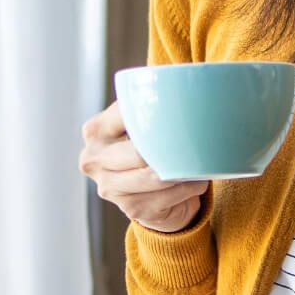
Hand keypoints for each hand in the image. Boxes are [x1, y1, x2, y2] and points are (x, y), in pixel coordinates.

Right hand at [79, 101, 208, 232]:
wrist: (149, 192)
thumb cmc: (151, 146)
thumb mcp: (145, 123)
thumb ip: (154, 104)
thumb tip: (184, 85)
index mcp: (96, 129)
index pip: (126, 113)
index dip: (157, 113)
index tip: (179, 110)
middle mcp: (95, 158)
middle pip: (140, 152)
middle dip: (170, 149)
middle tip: (192, 142)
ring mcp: (109, 187)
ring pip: (155, 176)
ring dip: (184, 171)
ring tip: (199, 163)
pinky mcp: (130, 208)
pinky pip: (168, 196)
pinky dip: (188, 188)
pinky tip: (194, 182)